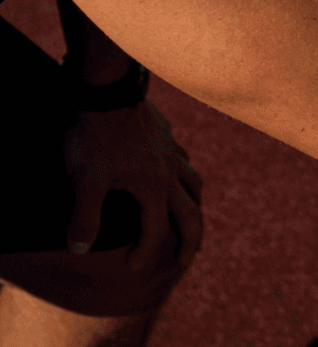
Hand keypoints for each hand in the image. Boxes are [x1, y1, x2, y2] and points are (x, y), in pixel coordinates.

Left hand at [64, 99, 203, 271]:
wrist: (108, 93)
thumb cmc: (97, 138)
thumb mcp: (85, 181)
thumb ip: (84, 218)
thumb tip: (79, 250)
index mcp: (154, 186)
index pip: (156, 230)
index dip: (146, 253)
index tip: (133, 268)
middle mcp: (169, 171)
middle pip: (191, 211)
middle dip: (190, 239)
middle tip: (184, 260)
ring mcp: (171, 151)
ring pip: (194, 182)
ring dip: (194, 205)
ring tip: (188, 217)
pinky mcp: (166, 135)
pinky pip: (183, 159)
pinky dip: (183, 175)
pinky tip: (174, 175)